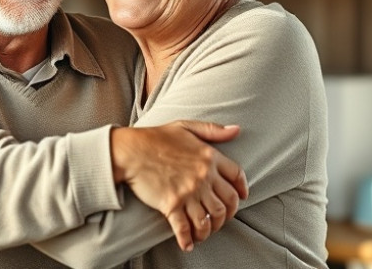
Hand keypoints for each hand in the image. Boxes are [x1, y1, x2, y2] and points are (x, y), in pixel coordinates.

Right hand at [110, 121, 246, 251]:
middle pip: (227, 203)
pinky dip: (188, 240)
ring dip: (209, 230)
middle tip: (221, 219)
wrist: (129, 150)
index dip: (242, 189)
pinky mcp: (171, 205)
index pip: (237, 176)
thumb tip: (237, 130)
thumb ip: (213, 130)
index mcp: (209, 157)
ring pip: (210, 220)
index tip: (241, 198)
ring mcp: (188, 192)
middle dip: (228, 215)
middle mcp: (203, 176)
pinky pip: (185, 228)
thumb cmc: (155, 137)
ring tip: (203, 233)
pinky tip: (187, 244)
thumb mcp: (186, 126)